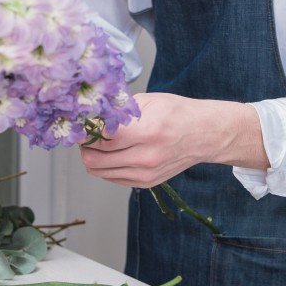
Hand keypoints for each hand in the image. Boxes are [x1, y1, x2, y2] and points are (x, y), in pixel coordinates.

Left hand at [79, 92, 267, 187]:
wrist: (204, 135)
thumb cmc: (177, 113)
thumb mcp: (147, 102)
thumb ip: (117, 111)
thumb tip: (89, 117)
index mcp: (147, 131)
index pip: (100, 138)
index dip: (85, 130)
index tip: (82, 122)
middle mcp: (146, 157)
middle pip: (94, 159)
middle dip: (84, 145)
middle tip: (87, 133)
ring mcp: (146, 173)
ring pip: (99, 171)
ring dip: (92, 156)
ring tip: (99, 142)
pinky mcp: (146, 183)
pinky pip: (111, 178)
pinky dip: (105, 165)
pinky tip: (113, 152)